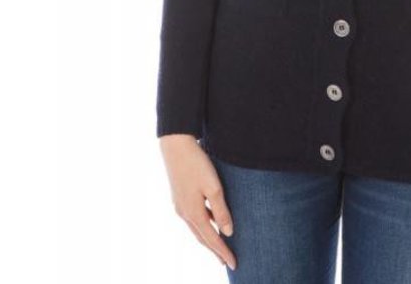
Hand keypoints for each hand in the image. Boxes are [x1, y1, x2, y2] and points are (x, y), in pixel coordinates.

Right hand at [159, 134, 237, 270]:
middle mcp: (184, 213)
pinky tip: (210, 222)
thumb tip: (228, 233)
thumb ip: (221, 211)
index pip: (212, 239)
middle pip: (202, 238)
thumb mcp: (214, 187)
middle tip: (226, 262)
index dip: (223, 252)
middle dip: (215, 250)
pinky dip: (203, 226)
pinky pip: (193, 218)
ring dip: (208, 239)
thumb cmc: (197, 164)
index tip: (234, 264)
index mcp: (193, 213)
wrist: (176, 145)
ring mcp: (180, 205)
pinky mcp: (179, 197)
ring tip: (220, 246)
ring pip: (196, 229)